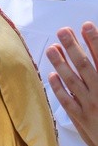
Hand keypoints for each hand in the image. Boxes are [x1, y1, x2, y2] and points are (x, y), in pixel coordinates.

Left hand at [46, 22, 97, 145]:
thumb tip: (96, 56)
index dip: (95, 41)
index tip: (87, 26)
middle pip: (85, 66)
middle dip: (73, 47)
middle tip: (63, 31)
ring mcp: (91, 106)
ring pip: (73, 81)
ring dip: (61, 63)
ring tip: (52, 48)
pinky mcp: (82, 119)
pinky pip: (68, 102)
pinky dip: (59, 88)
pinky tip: (52, 75)